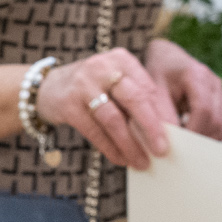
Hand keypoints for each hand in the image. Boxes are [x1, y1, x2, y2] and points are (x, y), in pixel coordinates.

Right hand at [38, 48, 179, 169]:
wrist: (46, 87)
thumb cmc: (93, 89)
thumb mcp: (115, 83)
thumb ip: (136, 99)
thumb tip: (163, 132)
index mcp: (121, 59)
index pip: (148, 87)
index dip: (162, 114)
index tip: (175, 137)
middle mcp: (102, 67)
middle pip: (134, 99)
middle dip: (151, 128)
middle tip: (163, 150)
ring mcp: (83, 85)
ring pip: (114, 119)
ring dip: (130, 144)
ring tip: (141, 162)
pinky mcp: (68, 104)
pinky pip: (94, 131)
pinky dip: (110, 148)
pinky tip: (121, 159)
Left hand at [143, 38, 221, 140]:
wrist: (167, 58)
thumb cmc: (158, 71)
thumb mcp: (153, 90)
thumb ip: (161, 114)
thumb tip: (168, 142)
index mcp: (197, 75)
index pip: (204, 109)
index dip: (193, 130)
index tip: (179, 145)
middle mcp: (214, 83)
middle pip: (216, 121)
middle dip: (199, 138)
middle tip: (179, 148)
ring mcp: (220, 93)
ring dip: (205, 138)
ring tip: (184, 138)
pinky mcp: (220, 102)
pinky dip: (209, 135)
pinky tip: (192, 132)